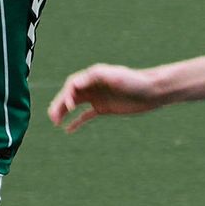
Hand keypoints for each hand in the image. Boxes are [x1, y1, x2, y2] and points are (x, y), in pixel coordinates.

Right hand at [48, 63, 162, 131]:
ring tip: (55, 123)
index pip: (72, 85)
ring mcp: (97, 97)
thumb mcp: (114, 76)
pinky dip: (76, 122)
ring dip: (63, 113)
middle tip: (52, 118)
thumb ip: (94, 77)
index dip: (66, 95)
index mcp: (93, 76)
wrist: (152, 91)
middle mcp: (92, 86)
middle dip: (59, 105)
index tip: (69, 107)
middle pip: (69, 95)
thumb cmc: (134, 81)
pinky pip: (85, 115)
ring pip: (74, 105)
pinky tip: (68, 130)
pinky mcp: (103, 108)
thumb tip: (74, 83)